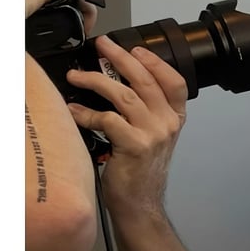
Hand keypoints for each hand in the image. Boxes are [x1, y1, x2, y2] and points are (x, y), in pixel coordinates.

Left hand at [65, 37, 188, 214]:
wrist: (140, 203)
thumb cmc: (140, 171)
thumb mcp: (152, 137)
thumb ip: (146, 112)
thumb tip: (117, 83)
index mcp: (174, 119)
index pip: (175, 82)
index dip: (156, 62)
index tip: (135, 48)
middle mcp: (167, 124)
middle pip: (146, 81)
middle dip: (121, 58)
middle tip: (102, 47)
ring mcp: (153, 134)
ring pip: (125, 95)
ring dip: (96, 81)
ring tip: (76, 77)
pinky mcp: (134, 146)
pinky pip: (107, 119)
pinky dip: (86, 113)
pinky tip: (74, 111)